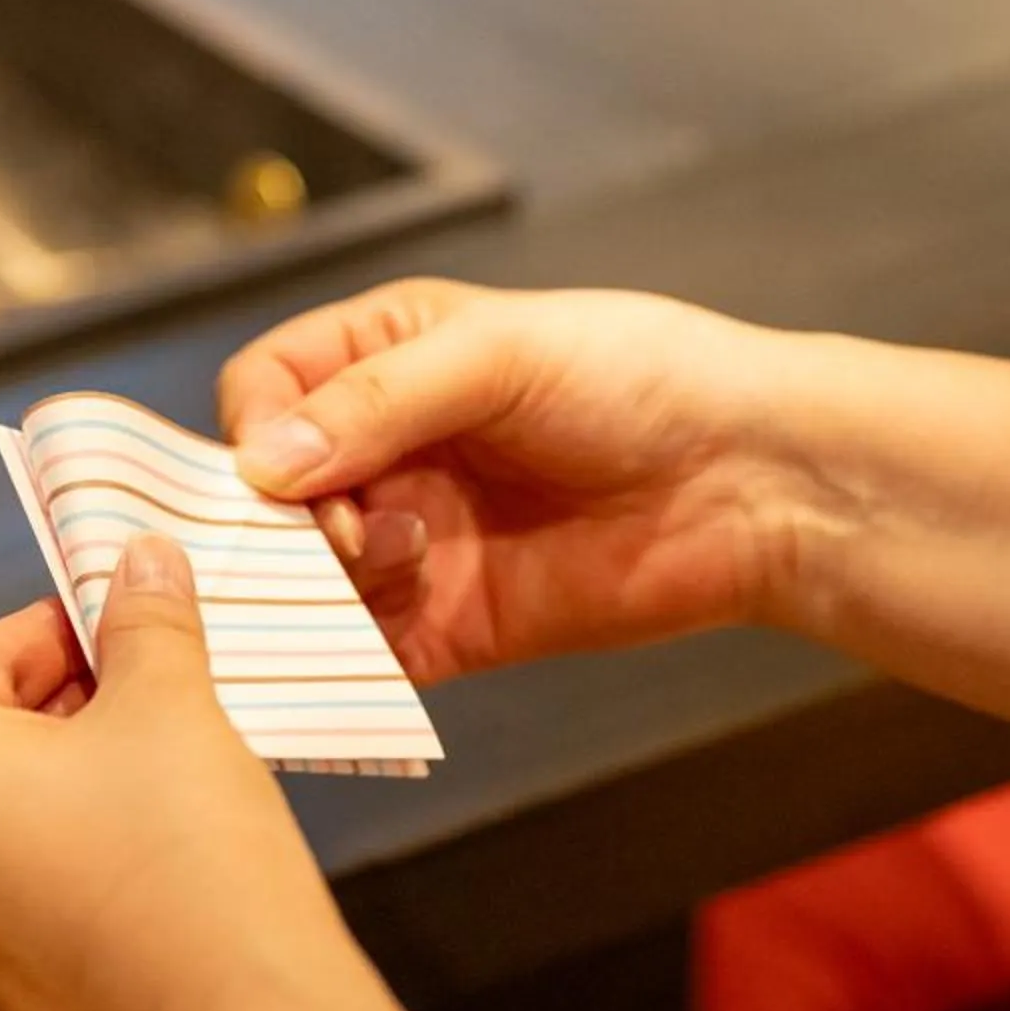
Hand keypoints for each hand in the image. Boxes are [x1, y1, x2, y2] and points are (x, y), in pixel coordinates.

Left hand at [0, 537, 418, 1010]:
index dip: (55, 632)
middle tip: (149, 700)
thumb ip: (142, 621)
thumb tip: (141, 560)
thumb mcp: (170, 707)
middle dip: (54, 714)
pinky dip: (54, 881)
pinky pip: (2, 917)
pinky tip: (136, 873)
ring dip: (53, 798)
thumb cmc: (190, 862)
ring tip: (150, 785)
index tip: (122, 626)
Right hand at [220, 279, 804, 682]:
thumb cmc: (640, 379)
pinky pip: (362, 651)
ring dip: (325, 576)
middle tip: (338, 529)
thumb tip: (259, 463)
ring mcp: (408, 540)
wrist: (756, 482)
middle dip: (280, 517)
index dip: (253, 430)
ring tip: (407, 554)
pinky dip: (343, 655)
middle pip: (264, 493)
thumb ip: (374, 401)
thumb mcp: (498, 355)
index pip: (262, 393)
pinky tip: (374, 634)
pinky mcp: (444, 625)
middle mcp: (382, 451)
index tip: (273, 470)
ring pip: (301, 574)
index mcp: (380, 360)